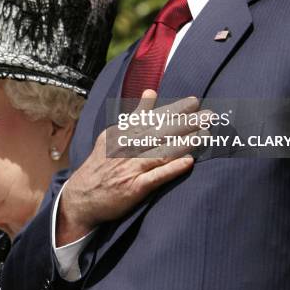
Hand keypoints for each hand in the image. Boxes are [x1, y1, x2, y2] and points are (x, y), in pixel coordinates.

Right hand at [56, 90, 209, 245]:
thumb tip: (151, 91)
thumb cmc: (102, 164)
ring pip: (160, 151)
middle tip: (208, 115)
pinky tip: (188, 162)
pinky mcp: (133, 188)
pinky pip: (155, 177)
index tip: (193, 102)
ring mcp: (129, 168)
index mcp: (121, 133)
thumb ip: (135, 114)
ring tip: (205, 134)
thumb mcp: (113, 135)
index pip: (152, 119)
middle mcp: (125, 148)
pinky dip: (171, 169)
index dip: (174, 110)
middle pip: (160, 133)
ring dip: (184, 142)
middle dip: (185, 122)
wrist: (81, 198)